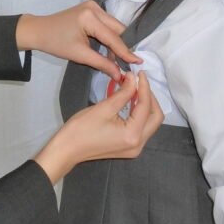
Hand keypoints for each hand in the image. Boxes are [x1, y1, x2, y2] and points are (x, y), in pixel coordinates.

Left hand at [16, 2, 140, 81]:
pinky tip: (109, 50)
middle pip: (117, 29)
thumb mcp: (79, 55)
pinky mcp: (91, 9)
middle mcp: (94, 7)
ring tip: (118, 60)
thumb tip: (119, 74)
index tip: (139, 63)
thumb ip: (102, 63)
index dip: (126, 52)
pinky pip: (107, 24)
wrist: (38, 31)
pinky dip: (109, 37)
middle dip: (122, 47)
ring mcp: (93, 6)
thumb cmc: (55, 43)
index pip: (113, 37)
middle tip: (128, 64)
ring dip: (116, 42)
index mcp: (90, 17)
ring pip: (113, 26)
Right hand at [33, 71, 162, 183]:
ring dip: (145, 106)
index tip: (139, 74)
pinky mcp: (129, 148)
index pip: (146, 106)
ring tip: (134, 90)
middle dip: (150, 98)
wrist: (67, 150)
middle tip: (139, 83)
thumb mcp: (104, 108)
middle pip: (156, 117)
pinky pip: (141, 128)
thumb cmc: (81, 129)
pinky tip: (131, 103)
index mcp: (133, 135)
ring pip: (150, 123)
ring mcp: (135, 148)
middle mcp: (139, 144)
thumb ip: (123, 93)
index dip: (144, 87)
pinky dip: (139, 114)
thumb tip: (133, 78)